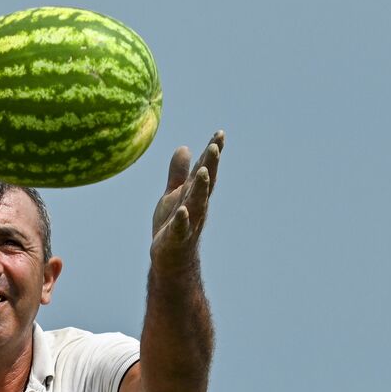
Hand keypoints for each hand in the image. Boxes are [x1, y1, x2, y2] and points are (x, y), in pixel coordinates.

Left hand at [151, 131, 223, 271]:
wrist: (170, 258)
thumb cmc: (173, 224)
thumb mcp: (173, 194)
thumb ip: (178, 173)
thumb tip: (184, 147)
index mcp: (194, 194)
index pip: (206, 170)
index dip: (212, 153)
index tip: (220, 133)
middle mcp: (196, 206)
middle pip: (205, 183)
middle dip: (211, 165)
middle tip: (215, 145)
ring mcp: (188, 222)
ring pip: (196, 203)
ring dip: (200, 188)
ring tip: (202, 171)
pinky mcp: (176, 238)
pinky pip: (180, 228)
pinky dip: (182, 220)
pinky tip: (182, 211)